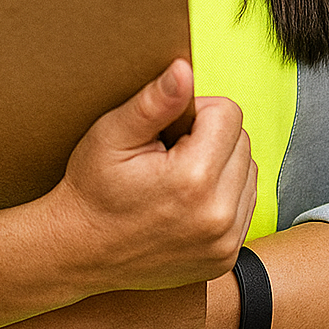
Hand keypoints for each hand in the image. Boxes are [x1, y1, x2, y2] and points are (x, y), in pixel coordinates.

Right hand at [38, 59, 256, 294]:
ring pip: (248, 173)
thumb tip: (184, 70)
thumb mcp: (113, 134)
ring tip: (179, 175)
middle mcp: (217, 215)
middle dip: (211, 138)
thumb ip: (155, 101)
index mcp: (193, 179)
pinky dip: (223, 195)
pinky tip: (189, 199)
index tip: (169, 130)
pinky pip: (244, 206)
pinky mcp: (225, 259)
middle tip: (169, 153)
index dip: (198, 111)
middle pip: (242, 142)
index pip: (228, 114)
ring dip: (222, 165)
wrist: (80, 251)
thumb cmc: (93, 190)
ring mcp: (224, 242)